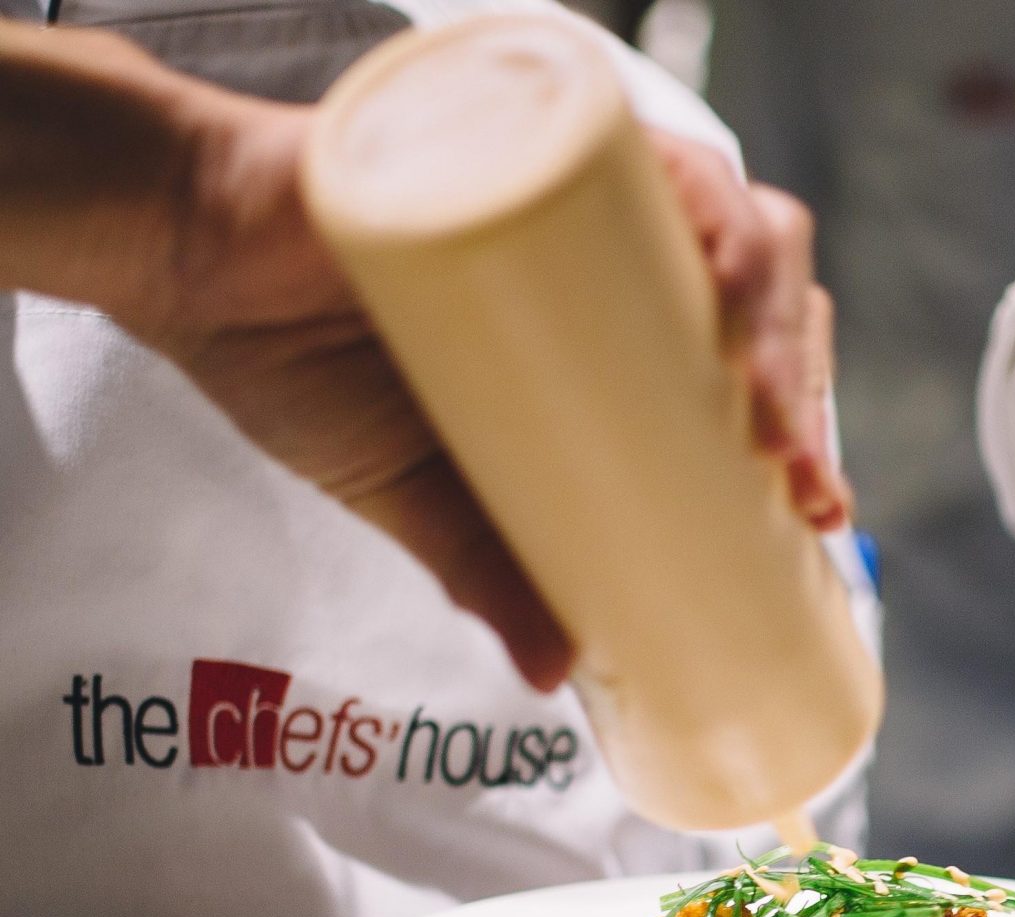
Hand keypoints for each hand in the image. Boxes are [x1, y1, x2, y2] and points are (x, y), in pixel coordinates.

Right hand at [113, 84, 849, 689]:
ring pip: (726, 218)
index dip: (804, 424)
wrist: (182, 267)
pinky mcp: (520, 133)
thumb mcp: (420, 492)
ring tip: (768, 399)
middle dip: (802, 381)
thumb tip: (556, 675)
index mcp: (613, 322)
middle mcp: (613, 245)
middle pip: (760, 290)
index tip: (820, 508)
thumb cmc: (302, 363)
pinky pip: (635, 143)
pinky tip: (724, 259)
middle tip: (798, 473)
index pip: (751, 359)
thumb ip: (490, 571)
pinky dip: (696, 195)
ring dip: (771, 304)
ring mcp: (576, 182)